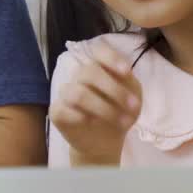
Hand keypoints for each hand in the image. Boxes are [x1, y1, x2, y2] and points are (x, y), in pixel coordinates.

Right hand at [49, 41, 141, 165]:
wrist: (105, 141)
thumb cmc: (120, 113)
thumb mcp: (133, 97)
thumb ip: (129, 82)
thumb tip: (125, 73)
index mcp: (99, 69)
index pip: (98, 51)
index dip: (111, 58)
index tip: (126, 72)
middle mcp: (79, 77)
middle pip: (89, 72)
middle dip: (114, 90)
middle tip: (134, 107)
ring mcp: (66, 94)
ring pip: (77, 92)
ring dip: (104, 108)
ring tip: (122, 123)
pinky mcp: (57, 111)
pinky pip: (62, 109)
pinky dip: (79, 116)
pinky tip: (91, 123)